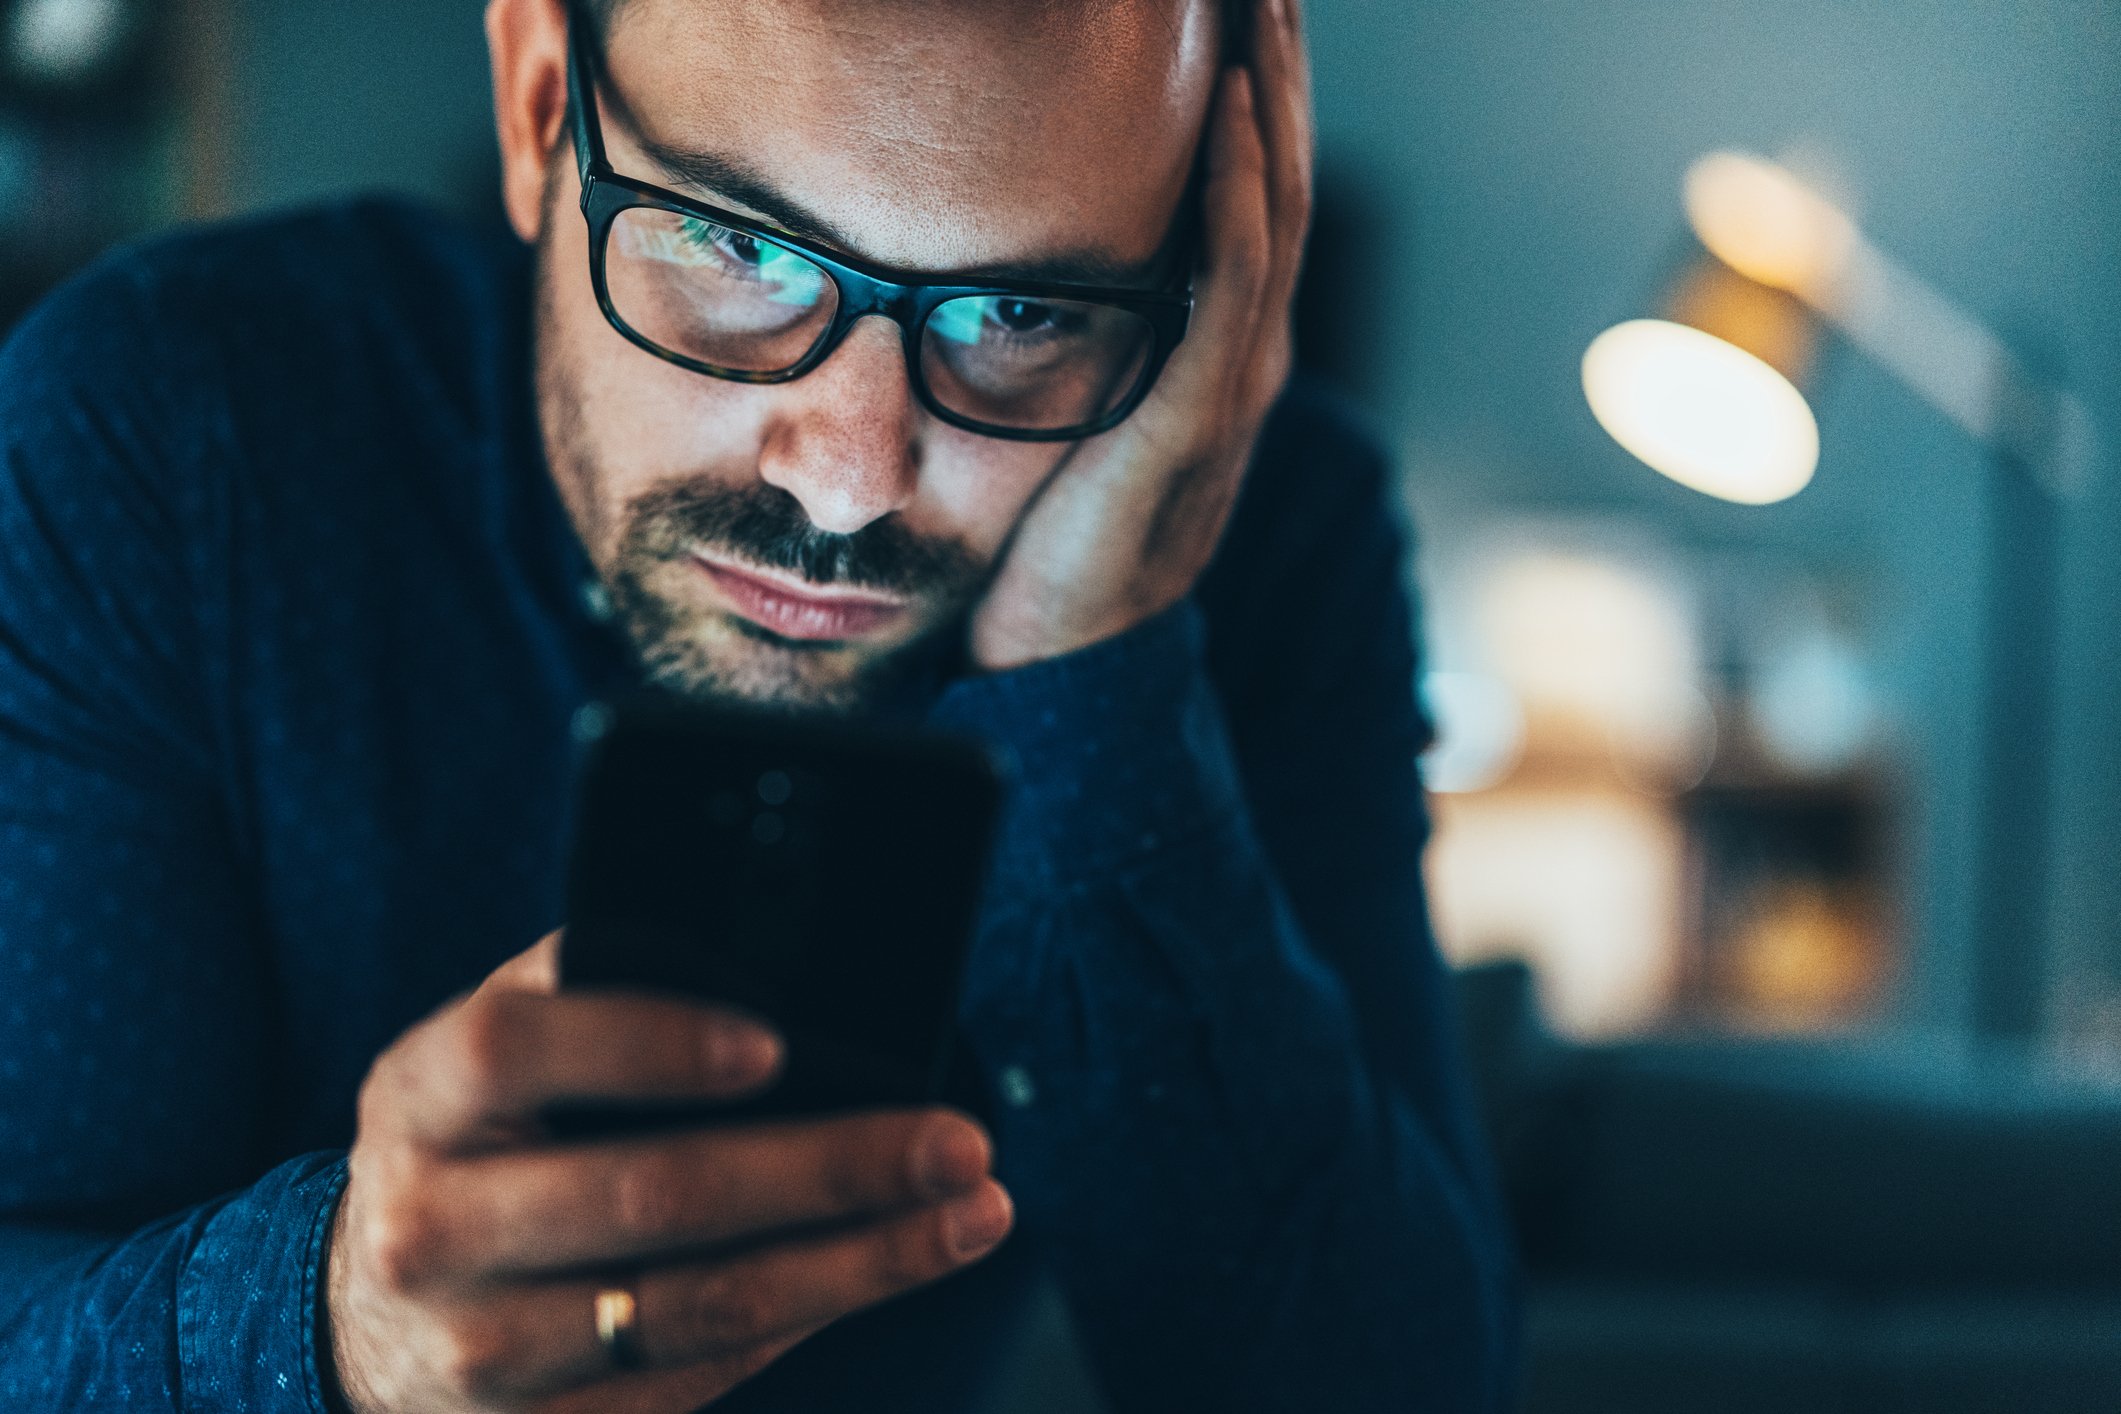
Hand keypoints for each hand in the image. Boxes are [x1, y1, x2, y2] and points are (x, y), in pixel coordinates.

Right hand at [326, 933, 1012, 1412]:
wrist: (367, 1316)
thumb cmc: (476, 1140)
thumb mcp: (493, 1046)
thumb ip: (593, 987)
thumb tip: (765, 964)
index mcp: (421, 1097)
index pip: (516, 1049)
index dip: (644, 1042)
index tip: (771, 1044)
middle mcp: (432, 1227)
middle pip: (646, 1196)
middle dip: (826, 1168)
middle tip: (953, 1140)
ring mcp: (477, 1349)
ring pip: (696, 1307)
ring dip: (857, 1262)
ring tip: (968, 1213)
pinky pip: (698, 1376)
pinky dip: (811, 1318)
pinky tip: (887, 1269)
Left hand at [968, 0, 1313, 670]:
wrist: (1056, 663)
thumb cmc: (1049, 539)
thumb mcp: (1072, 408)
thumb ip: (1083, 332)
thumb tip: (1021, 253)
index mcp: (1219, 348)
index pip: (1255, 189)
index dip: (1258, 91)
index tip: (1237, 3)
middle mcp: (1242, 355)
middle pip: (1280, 177)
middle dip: (1277, 66)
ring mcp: (1228, 387)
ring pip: (1273, 213)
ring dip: (1270, 100)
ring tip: (1259, 6)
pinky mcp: (1192, 421)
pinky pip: (1230, 289)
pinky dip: (1239, 197)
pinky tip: (1230, 120)